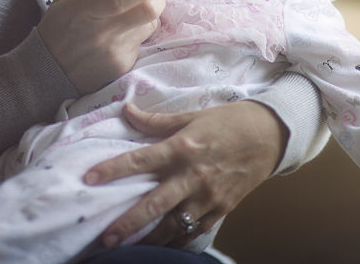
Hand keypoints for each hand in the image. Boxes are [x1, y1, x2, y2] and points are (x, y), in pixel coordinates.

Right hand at [36, 0, 164, 92]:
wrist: (49, 72)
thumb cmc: (57, 29)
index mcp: (85, 12)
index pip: (119, 0)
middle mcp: (102, 33)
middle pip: (146, 14)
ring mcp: (115, 52)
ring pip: (149, 27)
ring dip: (148, 15)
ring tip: (136, 10)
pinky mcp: (123, 66)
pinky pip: (141, 43)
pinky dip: (137, 34)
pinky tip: (123, 33)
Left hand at [83, 101, 286, 248]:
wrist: (270, 135)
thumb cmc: (229, 122)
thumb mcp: (192, 115)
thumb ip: (157, 120)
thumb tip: (127, 109)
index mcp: (183, 147)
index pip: (140, 159)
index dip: (112, 169)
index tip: (89, 179)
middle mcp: (193, 174)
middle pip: (154, 203)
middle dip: (127, 223)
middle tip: (105, 238)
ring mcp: (208, 195)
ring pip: (174, 225)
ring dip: (149, 239)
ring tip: (127, 250)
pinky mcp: (221, 208)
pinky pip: (195, 231)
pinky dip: (177, 240)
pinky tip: (162, 247)